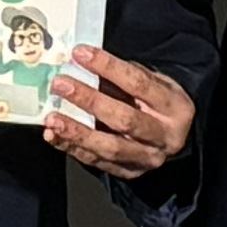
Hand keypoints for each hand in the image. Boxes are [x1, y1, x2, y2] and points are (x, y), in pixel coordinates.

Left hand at [43, 46, 195, 177]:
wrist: (172, 137)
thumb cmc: (157, 103)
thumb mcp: (154, 83)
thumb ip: (125, 76)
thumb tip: (83, 62)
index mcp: (175, 107)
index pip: (138, 84)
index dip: (107, 67)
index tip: (80, 54)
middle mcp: (164, 136)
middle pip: (124, 119)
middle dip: (89, 100)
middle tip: (61, 85)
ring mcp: (147, 158)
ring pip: (109, 147)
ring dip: (77, 132)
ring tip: (52, 118)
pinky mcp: (129, 172)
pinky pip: (97, 162)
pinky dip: (72, 148)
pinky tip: (54, 135)